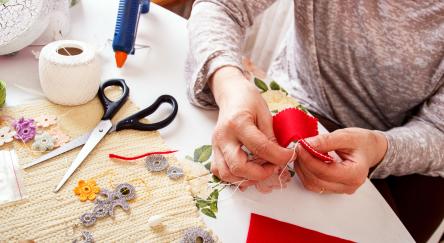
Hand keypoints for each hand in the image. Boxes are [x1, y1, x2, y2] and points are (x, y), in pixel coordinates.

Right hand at [209, 66, 292, 185]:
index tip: (290, 156)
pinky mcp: (214, 150)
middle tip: (273, 167)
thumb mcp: (264, 113)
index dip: (279, 157)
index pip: (261, 148)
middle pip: (238, 166)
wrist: (231, 94)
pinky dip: (233, 177)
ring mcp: (216, 145)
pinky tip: (246, 172)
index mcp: (238, 123)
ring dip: (246, 178)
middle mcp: (224, 137)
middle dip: (260, 174)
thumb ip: (270, 136)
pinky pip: (219, 171)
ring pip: (226, 174)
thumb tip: (280, 156)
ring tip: (261, 170)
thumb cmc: (248, 100)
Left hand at [294, 128, 387, 193]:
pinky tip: (306, 160)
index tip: (300, 147)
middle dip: (304, 163)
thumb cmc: (361, 142)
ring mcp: (341, 189)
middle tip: (298, 148)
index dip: (309, 159)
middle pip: (317, 180)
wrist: (369, 149)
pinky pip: (314, 184)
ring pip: (313, 185)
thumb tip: (307, 145)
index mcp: (355, 173)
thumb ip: (326, 141)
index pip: (325, 171)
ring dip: (303, 169)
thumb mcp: (345, 136)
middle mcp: (348, 186)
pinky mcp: (333, 188)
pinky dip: (306, 173)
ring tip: (301, 153)